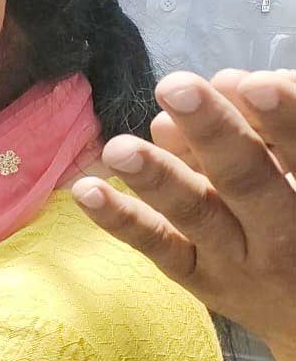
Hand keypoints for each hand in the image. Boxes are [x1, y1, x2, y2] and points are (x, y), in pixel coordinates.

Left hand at [74, 69, 295, 360]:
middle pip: (247, 180)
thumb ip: (274, 131)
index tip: (258, 82)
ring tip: (118, 148)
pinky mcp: (197, 277)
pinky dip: (120, 219)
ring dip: (155, 177)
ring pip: (196, 215)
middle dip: (213, 132)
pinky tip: (85, 190)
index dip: (288, 118)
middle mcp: (283, 234)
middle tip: (177, 86)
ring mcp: (235, 260)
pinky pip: (158, 246)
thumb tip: (224, 82)